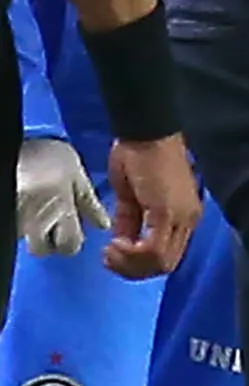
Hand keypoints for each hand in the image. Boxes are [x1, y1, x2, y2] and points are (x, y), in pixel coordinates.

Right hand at [15, 136, 99, 255]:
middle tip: (54, 225)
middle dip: (49, 243)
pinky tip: (29, 207)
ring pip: (26, 238)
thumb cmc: (47, 154)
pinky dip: (23, 221)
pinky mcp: (5, 209)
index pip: (69, 246)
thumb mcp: (76, 175)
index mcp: (60, 208)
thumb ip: (89, 203)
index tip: (73, 231)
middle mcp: (35, 217)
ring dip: (35, 232)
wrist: (20, 136)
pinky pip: (14, 226)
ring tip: (39, 210)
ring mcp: (15, 215)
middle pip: (42, 249)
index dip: (73, 242)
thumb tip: (102, 225)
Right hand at [100, 134, 197, 279]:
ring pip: (161, 263)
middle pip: (165, 265)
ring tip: (111, 251)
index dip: (138, 264)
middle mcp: (188, 220)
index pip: (167, 256)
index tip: (113, 253)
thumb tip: (123, 242)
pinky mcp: (169, 212)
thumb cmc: (138, 159)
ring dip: (130, 264)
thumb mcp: (131, 198)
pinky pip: (154, 249)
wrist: (144, 134)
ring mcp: (182, 217)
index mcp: (183, 217)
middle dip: (132, 270)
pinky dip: (131, 253)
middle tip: (109, 258)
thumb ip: (131, 222)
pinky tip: (116, 243)